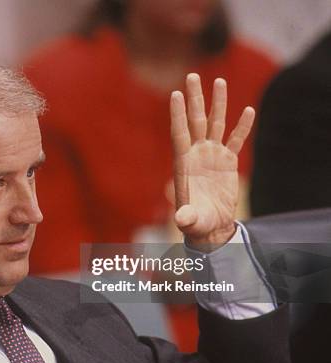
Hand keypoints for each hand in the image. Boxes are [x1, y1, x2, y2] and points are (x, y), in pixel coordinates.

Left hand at [170, 73, 254, 249]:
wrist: (210, 225)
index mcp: (183, 163)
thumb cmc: (196, 223)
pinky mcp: (227, 160)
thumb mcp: (190, 221)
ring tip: (220, 82)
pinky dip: (242, 126)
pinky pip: (236, 139)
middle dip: (194, 99)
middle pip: (195, 121)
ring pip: (215, 124)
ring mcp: (212, 155)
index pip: (179, 133)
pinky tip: (248, 111)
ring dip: (218, 103)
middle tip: (191, 76)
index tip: (175, 94)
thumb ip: (186, 218)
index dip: (177, 115)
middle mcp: (196, 154)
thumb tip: (181, 219)